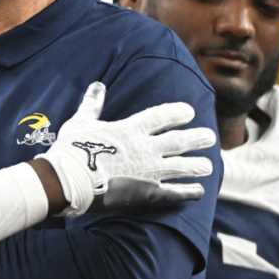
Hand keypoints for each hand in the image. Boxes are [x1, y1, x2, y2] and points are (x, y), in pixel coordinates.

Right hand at [36, 82, 215, 217]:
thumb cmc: (72, 149)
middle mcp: (145, 149)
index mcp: (130, 129)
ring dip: (197, 166)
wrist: (68, 179)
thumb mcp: (80, 122)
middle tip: (210, 137)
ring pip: (182, 167)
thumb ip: (92, 104)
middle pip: (179, 141)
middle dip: (197, 138)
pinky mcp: (147, 193)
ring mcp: (149, 172)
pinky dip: (188, 192)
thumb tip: (96, 85)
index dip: (177, 112)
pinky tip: (199, 192)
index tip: (189, 112)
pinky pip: (173, 193)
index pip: (161, 116)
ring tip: (209, 166)